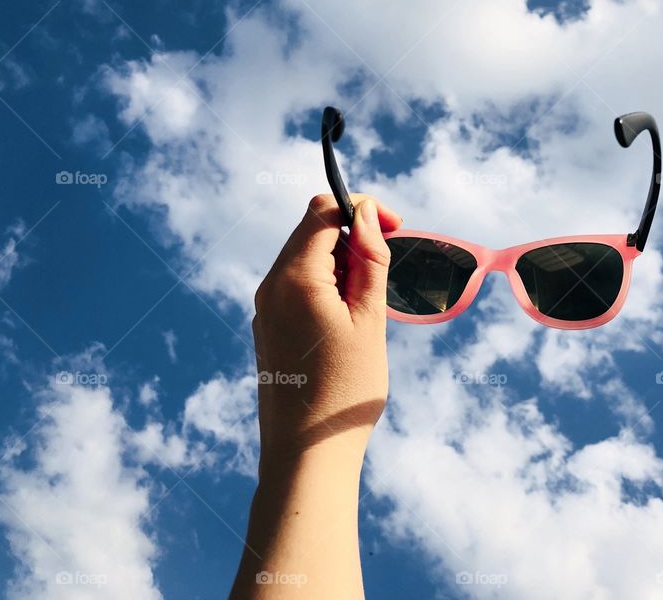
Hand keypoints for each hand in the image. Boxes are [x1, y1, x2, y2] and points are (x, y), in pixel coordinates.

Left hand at [252, 193, 401, 473]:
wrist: (306, 453)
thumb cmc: (345, 388)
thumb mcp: (370, 319)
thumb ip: (369, 260)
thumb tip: (365, 215)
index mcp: (294, 278)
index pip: (323, 212)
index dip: (362, 208)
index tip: (396, 226)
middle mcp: (271, 286)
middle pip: (312, 231)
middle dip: (353, 234)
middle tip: (389, 263)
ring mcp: (265, 308)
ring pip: (305, 258)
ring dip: (342, 261)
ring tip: (371, 300)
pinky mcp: (268, 328)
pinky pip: (297, 286)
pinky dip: (327, 284)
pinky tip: (349, 317)